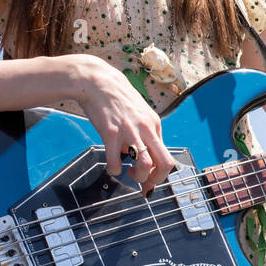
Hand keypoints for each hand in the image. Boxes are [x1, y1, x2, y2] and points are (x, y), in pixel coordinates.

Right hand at [71, 54, 176, 192]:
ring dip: (137, 177)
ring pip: (145, 165)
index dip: (160, 174)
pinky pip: (116, 161)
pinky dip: (114, 169)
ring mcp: (129, 131)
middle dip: (155, 180)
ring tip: (128, 171)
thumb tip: (146, 155)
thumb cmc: (117, 99)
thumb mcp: (140, 113)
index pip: (167, 156)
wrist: (98, 82)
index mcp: (154, 125)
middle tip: (143, 183)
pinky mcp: (110, 133)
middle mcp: (146, 129)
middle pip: (165, 163)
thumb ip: (145, 132)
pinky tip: (112, 165)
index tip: (150, 181)